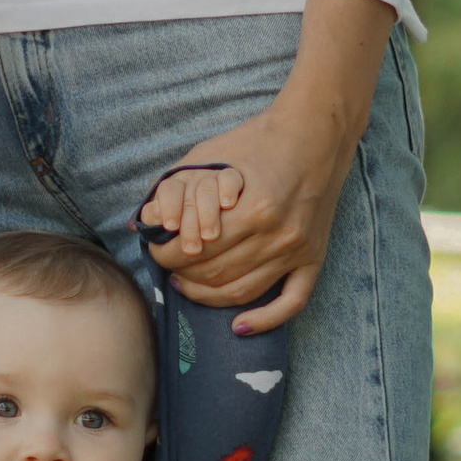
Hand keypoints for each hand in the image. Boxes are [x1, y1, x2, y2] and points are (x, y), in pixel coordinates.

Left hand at [143, 106, 348, 329]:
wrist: (315, 134)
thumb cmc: (258, 140)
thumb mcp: (212, 155)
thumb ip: (177, 188)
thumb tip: (144, 222)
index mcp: (253, 209)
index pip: (196, 251)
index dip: (166, 256)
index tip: (156, 250)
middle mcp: (277, 235)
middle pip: (216, 274)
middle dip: (182, 273)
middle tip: (168, 266)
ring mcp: (298, 250)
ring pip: (243, 293)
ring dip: (207, 295)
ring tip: (187, 285)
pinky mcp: (314, 257)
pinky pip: (291, 302)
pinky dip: (264, 320)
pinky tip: (238, 326)